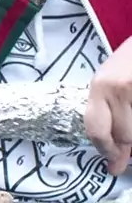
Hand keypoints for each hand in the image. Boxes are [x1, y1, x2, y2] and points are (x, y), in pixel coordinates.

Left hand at [85, 39, 131, 175]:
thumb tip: (114, 156)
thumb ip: (108, 114)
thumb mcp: (110, 83)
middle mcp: (118, 89)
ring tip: (130, 120)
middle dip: (125, 147)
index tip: (110, 162)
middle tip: (124, 153)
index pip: (96, 128)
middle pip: (124, 135)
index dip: (105, 149)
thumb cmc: (128, 62)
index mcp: (100, 86)